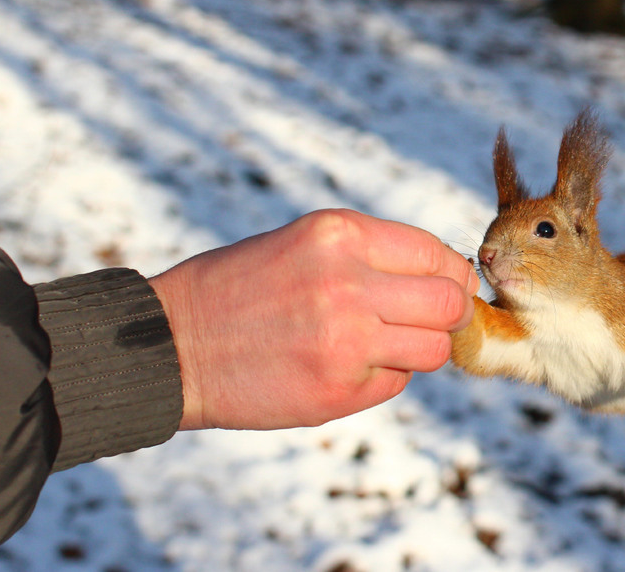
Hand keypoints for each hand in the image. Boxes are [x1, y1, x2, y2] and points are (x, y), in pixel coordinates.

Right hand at [149, 209, 478, 430]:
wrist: (172, 345)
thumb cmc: (241, 287)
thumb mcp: (305, 242)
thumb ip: (374, 254)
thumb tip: (448, 276)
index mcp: (340, 235)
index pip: (436, 253)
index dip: (452, 274)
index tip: (450, 286)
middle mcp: (348, 283)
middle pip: (450, 302)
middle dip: (453, 313)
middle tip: (437, 320)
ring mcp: (345, 340)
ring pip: (434, 348)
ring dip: (421, 348)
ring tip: (385, 343)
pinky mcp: (337, 390)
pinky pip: (397, 381)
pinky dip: (385, 375)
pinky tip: (346, 365)